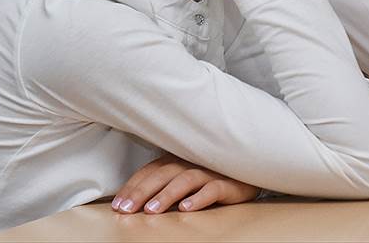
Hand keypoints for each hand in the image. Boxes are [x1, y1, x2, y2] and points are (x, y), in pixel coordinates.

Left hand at [111, 153, 258, 213]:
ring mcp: (211, 171)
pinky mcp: (229, 182)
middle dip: (143, 192)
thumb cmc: (213, 173)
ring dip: (167, 195)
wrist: (250, 170)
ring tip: (152, 210)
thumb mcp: (185, 174)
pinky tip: (186, 208)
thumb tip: (135, 200)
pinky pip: (213, 189)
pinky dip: (199, 198)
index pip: (151, 171)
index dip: (133, 186)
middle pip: (163, 174)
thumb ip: (165, 181)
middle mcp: (192, 162)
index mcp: (178, 158)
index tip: (118, 205)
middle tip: (128, 209)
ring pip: (185, 180)